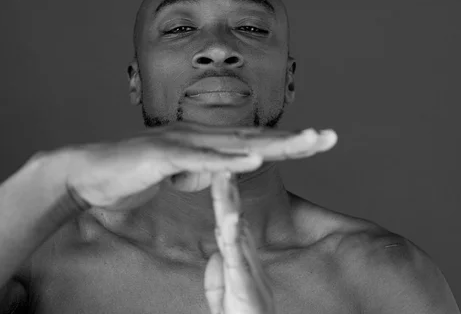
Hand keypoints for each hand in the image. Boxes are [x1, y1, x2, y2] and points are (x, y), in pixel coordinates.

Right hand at [43, 122, 336, 210]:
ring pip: (236, 143)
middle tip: (331, 137)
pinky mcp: (164, 155)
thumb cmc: (135, 173)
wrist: (89, 174)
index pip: (254, 141)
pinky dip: (229, 162)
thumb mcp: (178, 171)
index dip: (288, 142)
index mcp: (206, 140)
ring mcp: (183, 142)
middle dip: (296, 138)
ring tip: (308, 143)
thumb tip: (221, 170)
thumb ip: (202, 168)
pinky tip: (255, 162)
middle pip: (256, 138)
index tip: (318, 142)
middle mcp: (200, 135)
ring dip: (274, 144)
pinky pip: (201, 160)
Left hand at [204, 172, 274, 313]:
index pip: (227, 220)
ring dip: (229, 204)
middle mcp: (244, 260)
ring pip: (236, 231)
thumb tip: (214, 256)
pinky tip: (228, 219)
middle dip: (225, 188)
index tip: (216, 169)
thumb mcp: (224, 300)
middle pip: (232, 216)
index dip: (222, 195)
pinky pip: (237, 258)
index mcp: (237, 260)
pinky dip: (234, 238)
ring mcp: (246, 271)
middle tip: (220, 160)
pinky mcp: (246, 287)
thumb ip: (217, 279)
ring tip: (223, 178)